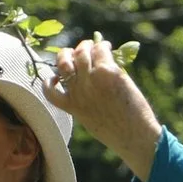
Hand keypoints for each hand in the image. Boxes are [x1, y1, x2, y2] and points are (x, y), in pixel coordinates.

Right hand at [46, 39, 163, 180]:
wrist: (134, 135)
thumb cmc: (118, 133)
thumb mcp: (92, 121)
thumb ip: (85, 104)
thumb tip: (91, 84)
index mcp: (71, 105)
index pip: (49, 90)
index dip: (50, 80)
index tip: (57, 77)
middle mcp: (78, 90)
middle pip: (64, 62)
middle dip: (69, 54)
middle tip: (81, 52)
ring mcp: (92, 79)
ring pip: (81, 52)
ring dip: (87, 46)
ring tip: (97, 46)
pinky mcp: (108, 72)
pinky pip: (100, 50)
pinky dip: (102, 46)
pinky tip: (107, 47)